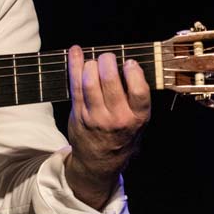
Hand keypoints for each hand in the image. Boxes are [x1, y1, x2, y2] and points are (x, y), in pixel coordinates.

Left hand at [64, 46, 151, 208]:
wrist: (100, 161)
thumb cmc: (121, 134)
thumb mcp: (138, 121)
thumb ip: (137, 98)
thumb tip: (129, 64)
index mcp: (137, 118)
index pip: (139, 91)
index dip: (134, 72)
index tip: (129, 63)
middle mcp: (117, 118)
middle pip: (111, 81)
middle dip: (108, 61)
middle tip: (107, 58)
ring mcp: (96, 117)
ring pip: (90, 82)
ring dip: (91, 64)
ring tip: (94, 62)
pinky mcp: (79, 114)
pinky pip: (75, 85)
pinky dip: (74, 65)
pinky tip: (75, 52)